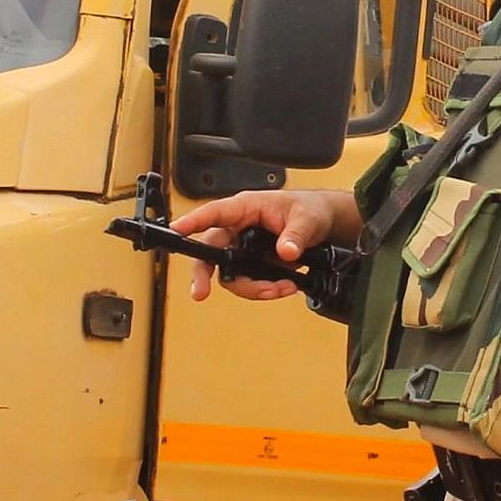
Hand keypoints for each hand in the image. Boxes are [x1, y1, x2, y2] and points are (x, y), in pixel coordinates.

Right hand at [167, 186, 360, 300]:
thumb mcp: (307, 219)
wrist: (325, 225)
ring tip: (279, 290)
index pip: (214, 213)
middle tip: (200, 293)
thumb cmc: (310, 210)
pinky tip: (284, 289)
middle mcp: (238, 229)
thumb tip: (286, 251)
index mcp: (246, 207)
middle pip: (211, 252)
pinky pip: (248, 282)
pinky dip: (264, 290)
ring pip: (230, 275)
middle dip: (205, 275)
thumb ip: (296, 234)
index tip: (176, 232)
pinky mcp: (252, 264)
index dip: (192, 222)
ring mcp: (243, 248)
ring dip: (252, 288)